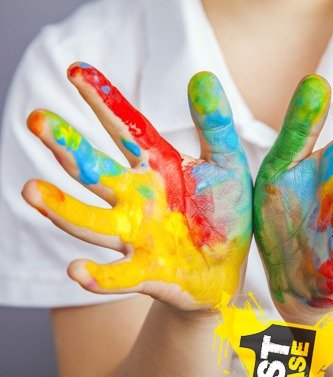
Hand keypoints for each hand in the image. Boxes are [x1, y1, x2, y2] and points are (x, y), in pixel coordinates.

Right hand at [23, 64, 251, 307]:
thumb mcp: (227, 165)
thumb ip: (215, 126)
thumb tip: (203, 77)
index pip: (123, 127)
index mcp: (153, 166)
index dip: (101, 99)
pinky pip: (118, 276)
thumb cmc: (224, 213)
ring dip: (62, 209)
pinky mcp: (146, 273)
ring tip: (31, 191)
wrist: (228, 270)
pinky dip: (99, 276)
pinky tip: (76, 270)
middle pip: (93, 170)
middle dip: (65, 147)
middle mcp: (133, 199)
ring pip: (92, 222)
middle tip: (37, 120)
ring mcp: (134, 236)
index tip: (76, 70)